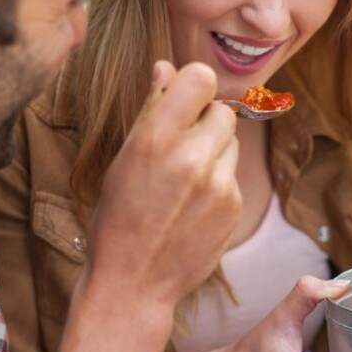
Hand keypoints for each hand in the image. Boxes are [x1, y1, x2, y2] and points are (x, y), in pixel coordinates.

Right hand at [84, 61, 240, 310]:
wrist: (133, 283)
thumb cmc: (117, 219)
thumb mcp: (122, 160)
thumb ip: (151, 111)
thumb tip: (166, 68)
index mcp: (155, 139)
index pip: (201, 78)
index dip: (192, 86)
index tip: (181, 102)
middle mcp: (192, 158)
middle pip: (222, 111)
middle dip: (204, 123)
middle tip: (179, 148)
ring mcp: (219, 185)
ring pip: (231, 143)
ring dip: (213, 153)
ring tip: (183, 183)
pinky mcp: (234, 207)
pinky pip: (233, 175)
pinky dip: (217, 183)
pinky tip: (192, 207)